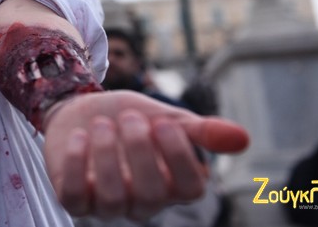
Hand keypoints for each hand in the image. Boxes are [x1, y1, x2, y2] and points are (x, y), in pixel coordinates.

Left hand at [43, 90, 248, 220]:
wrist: (81, 111)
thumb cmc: (128, 119)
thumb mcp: (164, 118)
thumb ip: (199, 131)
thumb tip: (243, 138)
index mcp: (172, 185)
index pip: (190, 189)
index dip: (179, 157)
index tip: (164, 122)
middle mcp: (142, 203)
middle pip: (152, 195)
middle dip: (140, 151)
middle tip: (131, 117)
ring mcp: (107, 206)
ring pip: (113, 200)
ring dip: (106, 156)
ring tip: (102, 124)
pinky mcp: (75, 200)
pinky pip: (74, 199)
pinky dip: (75, 166)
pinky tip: (79, 137)